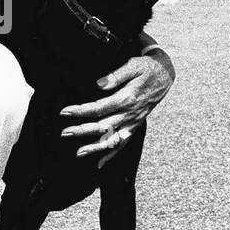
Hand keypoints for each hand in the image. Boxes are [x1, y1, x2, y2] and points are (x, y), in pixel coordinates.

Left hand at [59, 49, 175, 167]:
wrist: (165, 76)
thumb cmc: (147, 68)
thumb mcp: (134, 65)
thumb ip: (116, 75)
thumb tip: (99, 84)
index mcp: (127, 99)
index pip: (99, 108)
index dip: (81, 111)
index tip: (65, 112)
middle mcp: (130, 114)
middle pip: (102, 126)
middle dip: (82, 130)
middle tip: (64, 133)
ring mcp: (133, 122)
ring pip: (112, 139)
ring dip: (95, 147)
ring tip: (78, 153)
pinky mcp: (135, 126)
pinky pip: (123, 143)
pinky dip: (111, 154)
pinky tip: (99, 164)